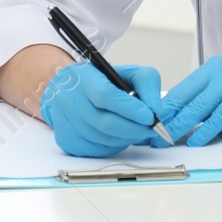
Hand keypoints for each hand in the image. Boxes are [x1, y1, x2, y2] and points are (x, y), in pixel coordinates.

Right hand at [39, 61, 169, 157]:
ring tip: (136, 131)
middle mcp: (69, 100)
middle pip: (105, 123)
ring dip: (126, 138)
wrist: (70, 90)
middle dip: (134, 129)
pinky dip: (114, 146)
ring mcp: (66, 122)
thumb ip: (146, 82)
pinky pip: (97, 150)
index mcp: (84, 78)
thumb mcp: (127, 72)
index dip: (130, 109)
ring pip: (104, 140)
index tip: (150, 116)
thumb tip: (155, 108)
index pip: (106, 96)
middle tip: (152, 129)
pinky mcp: (67, 141)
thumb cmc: (103, 82)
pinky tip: (119, 135)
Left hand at [159, 53, 221, 143]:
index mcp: (216, 67)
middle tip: (154, 134)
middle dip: (170, 116)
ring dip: (184, 123)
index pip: (184, 88)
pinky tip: (197, 139)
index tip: (151, 124)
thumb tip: (176, 123)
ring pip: (203, 102)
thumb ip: (207, 109)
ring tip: (169, 138)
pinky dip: (208, 126)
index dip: (167, 107)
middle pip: (189, 94)